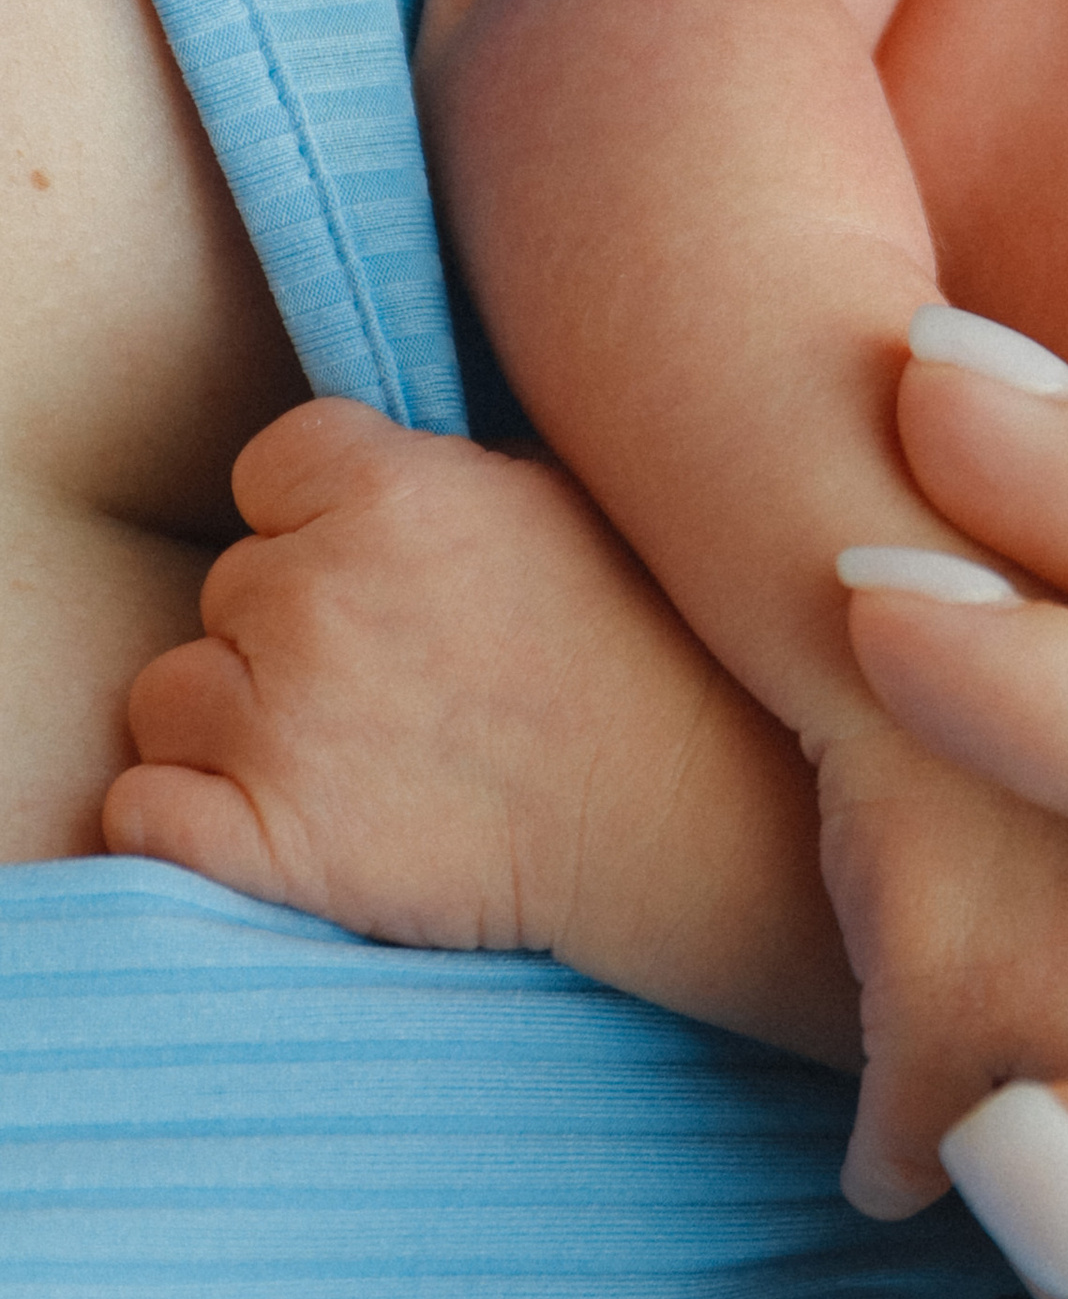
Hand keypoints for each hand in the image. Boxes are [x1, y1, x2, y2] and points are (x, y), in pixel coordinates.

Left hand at [103, 399, 863, 1063]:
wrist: (692, 815)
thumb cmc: (653, 647)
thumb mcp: (562, 493)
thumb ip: (441, 469)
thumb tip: (379, 456)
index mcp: (387, 488)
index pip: (268, 469)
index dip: (318, 519)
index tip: (385, 572)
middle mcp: (316, 592)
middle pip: (228, 588)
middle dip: (291, 631)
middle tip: (400, 682)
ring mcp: (282, 721)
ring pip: (174, 695)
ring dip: (236, 725)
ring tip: (352, 756)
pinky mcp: (265, 842)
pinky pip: (143, 810)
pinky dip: (188, 821)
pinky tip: (277, 823)